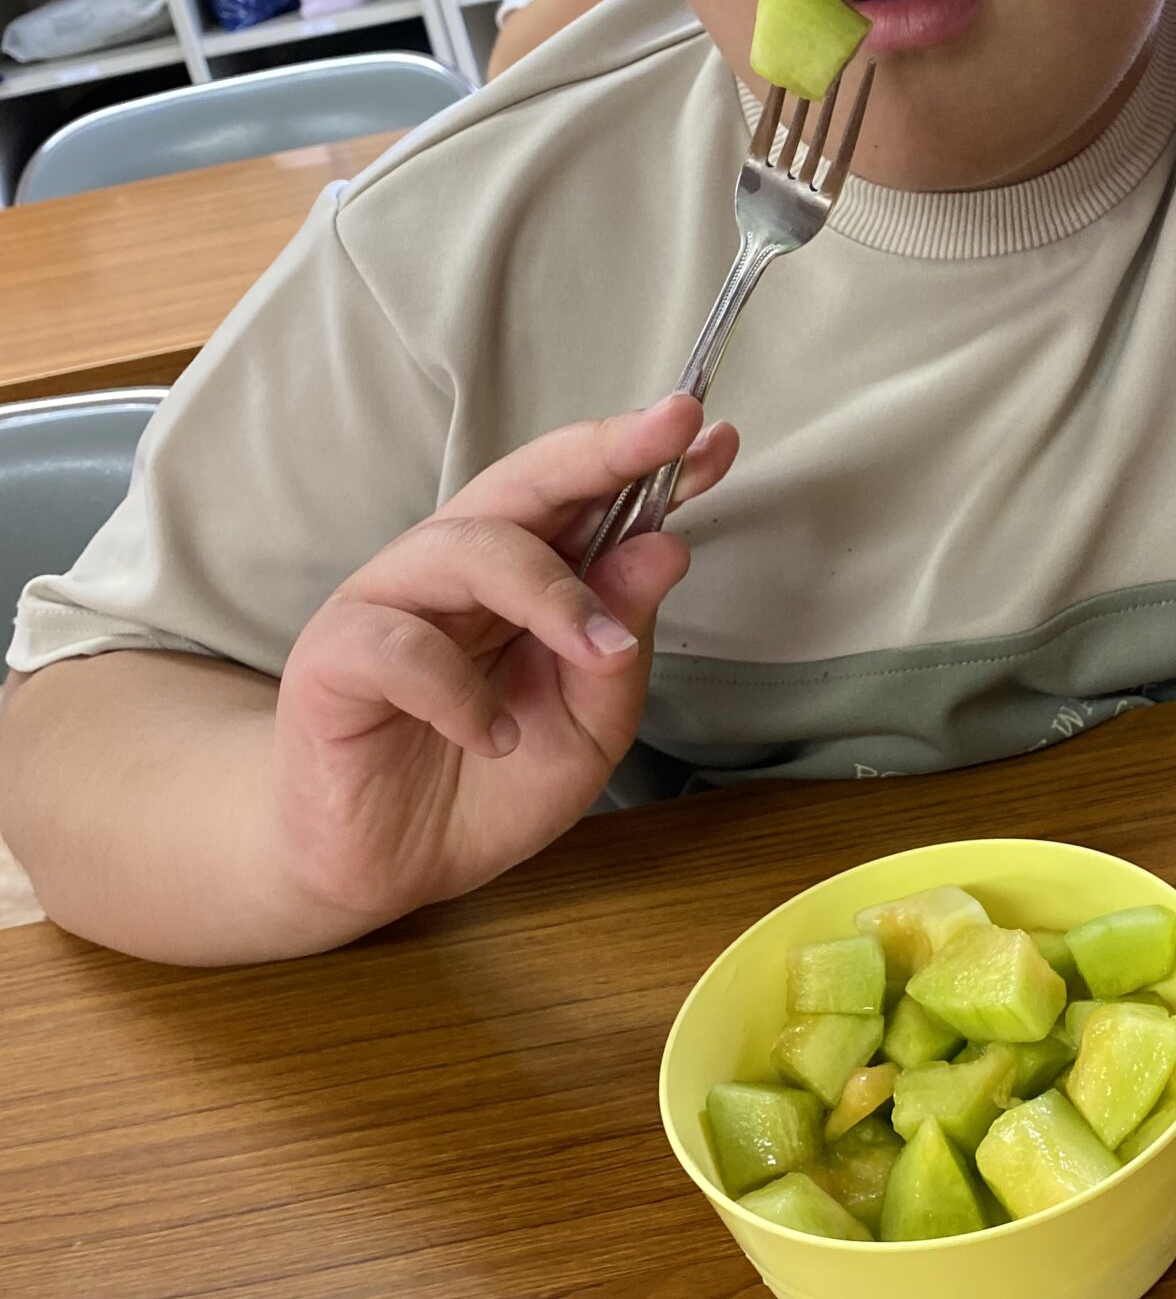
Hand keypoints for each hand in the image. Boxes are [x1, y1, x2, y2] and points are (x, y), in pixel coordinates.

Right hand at [273, 397, 735, 935]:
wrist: (392, 870)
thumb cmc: (491, 784)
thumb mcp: (586, 729)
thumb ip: (621, 650)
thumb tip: (664, 551)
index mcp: (526, 572)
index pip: (589, 497)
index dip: (649, 461)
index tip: (718, 437)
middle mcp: (457, 565)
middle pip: (526, 480)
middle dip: (604, 452)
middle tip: (674, 427)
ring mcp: (390, 601)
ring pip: (467, 546)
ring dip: (550, 593)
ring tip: (599, 654)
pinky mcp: (333, 656)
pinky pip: (401, 646)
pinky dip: (459, 693)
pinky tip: (494, 736)